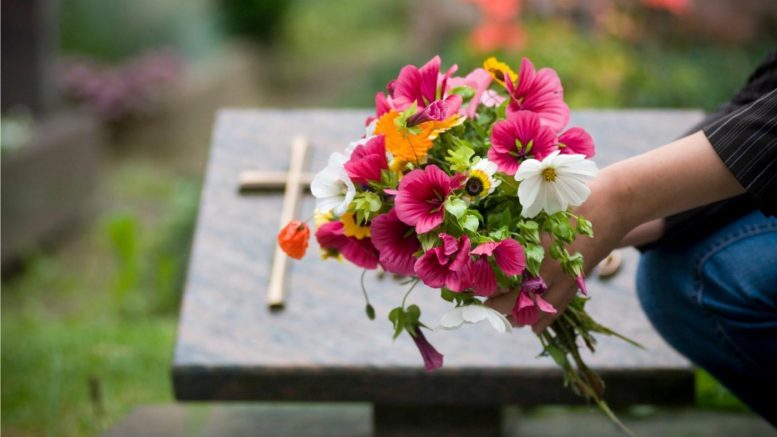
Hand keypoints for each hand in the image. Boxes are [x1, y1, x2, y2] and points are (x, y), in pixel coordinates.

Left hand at [486, 169, 632, 331]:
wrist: (615, 202)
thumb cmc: (571, 196)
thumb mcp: (537, 205)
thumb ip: (515, 219)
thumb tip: (488, 227)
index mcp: (529, 246)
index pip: (496, 275)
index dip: (479, 284)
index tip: (466, 288)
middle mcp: (544, 266)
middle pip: (512, 298)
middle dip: (494, 305)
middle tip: (479, 306)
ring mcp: (563, 277)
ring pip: (534, 308)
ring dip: (516, 315)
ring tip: (502, 317)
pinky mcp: (577, 280)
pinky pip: (558, 307)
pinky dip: (543, 319)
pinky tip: (532, 326)